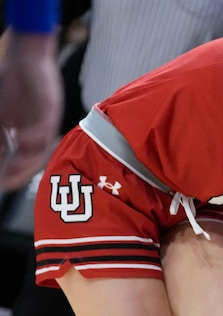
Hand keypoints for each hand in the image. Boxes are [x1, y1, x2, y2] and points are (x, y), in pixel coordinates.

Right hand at [0, 30, 62, 189]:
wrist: (28, 57)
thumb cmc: (14, 84)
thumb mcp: (1, 114)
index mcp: (31, 136)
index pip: (23, 161)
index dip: (13, 174)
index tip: (2, 185)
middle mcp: (42, 134)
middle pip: (34, 160)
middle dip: (20, 173)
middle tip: (8, 183)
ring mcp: (47, 123)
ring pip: (40, 148)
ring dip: (27, 160)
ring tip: (14, 169)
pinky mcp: (51, 110)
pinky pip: (44, 128)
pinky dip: (33, 136)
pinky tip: (21, 140)